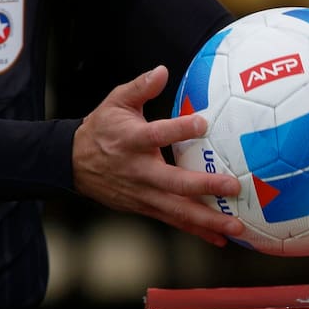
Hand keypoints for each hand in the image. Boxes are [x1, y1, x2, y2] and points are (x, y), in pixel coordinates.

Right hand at [72, 65, 244, 246]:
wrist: (72, 164)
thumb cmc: (101, 129)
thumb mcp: (115, 102)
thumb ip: (140, 87)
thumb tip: (163, 70)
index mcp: (131, 141)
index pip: (156, 134)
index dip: (178, 129)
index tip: (202, 123)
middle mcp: (138, 171)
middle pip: (174, 183)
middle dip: (205, 187)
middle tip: (234, 186)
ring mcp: (142, 194)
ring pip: (177, 210)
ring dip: (208, 220)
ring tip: (236, 226)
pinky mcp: (145, 207)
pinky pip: (174, 221)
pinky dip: (197, 231)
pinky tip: (221, 238)